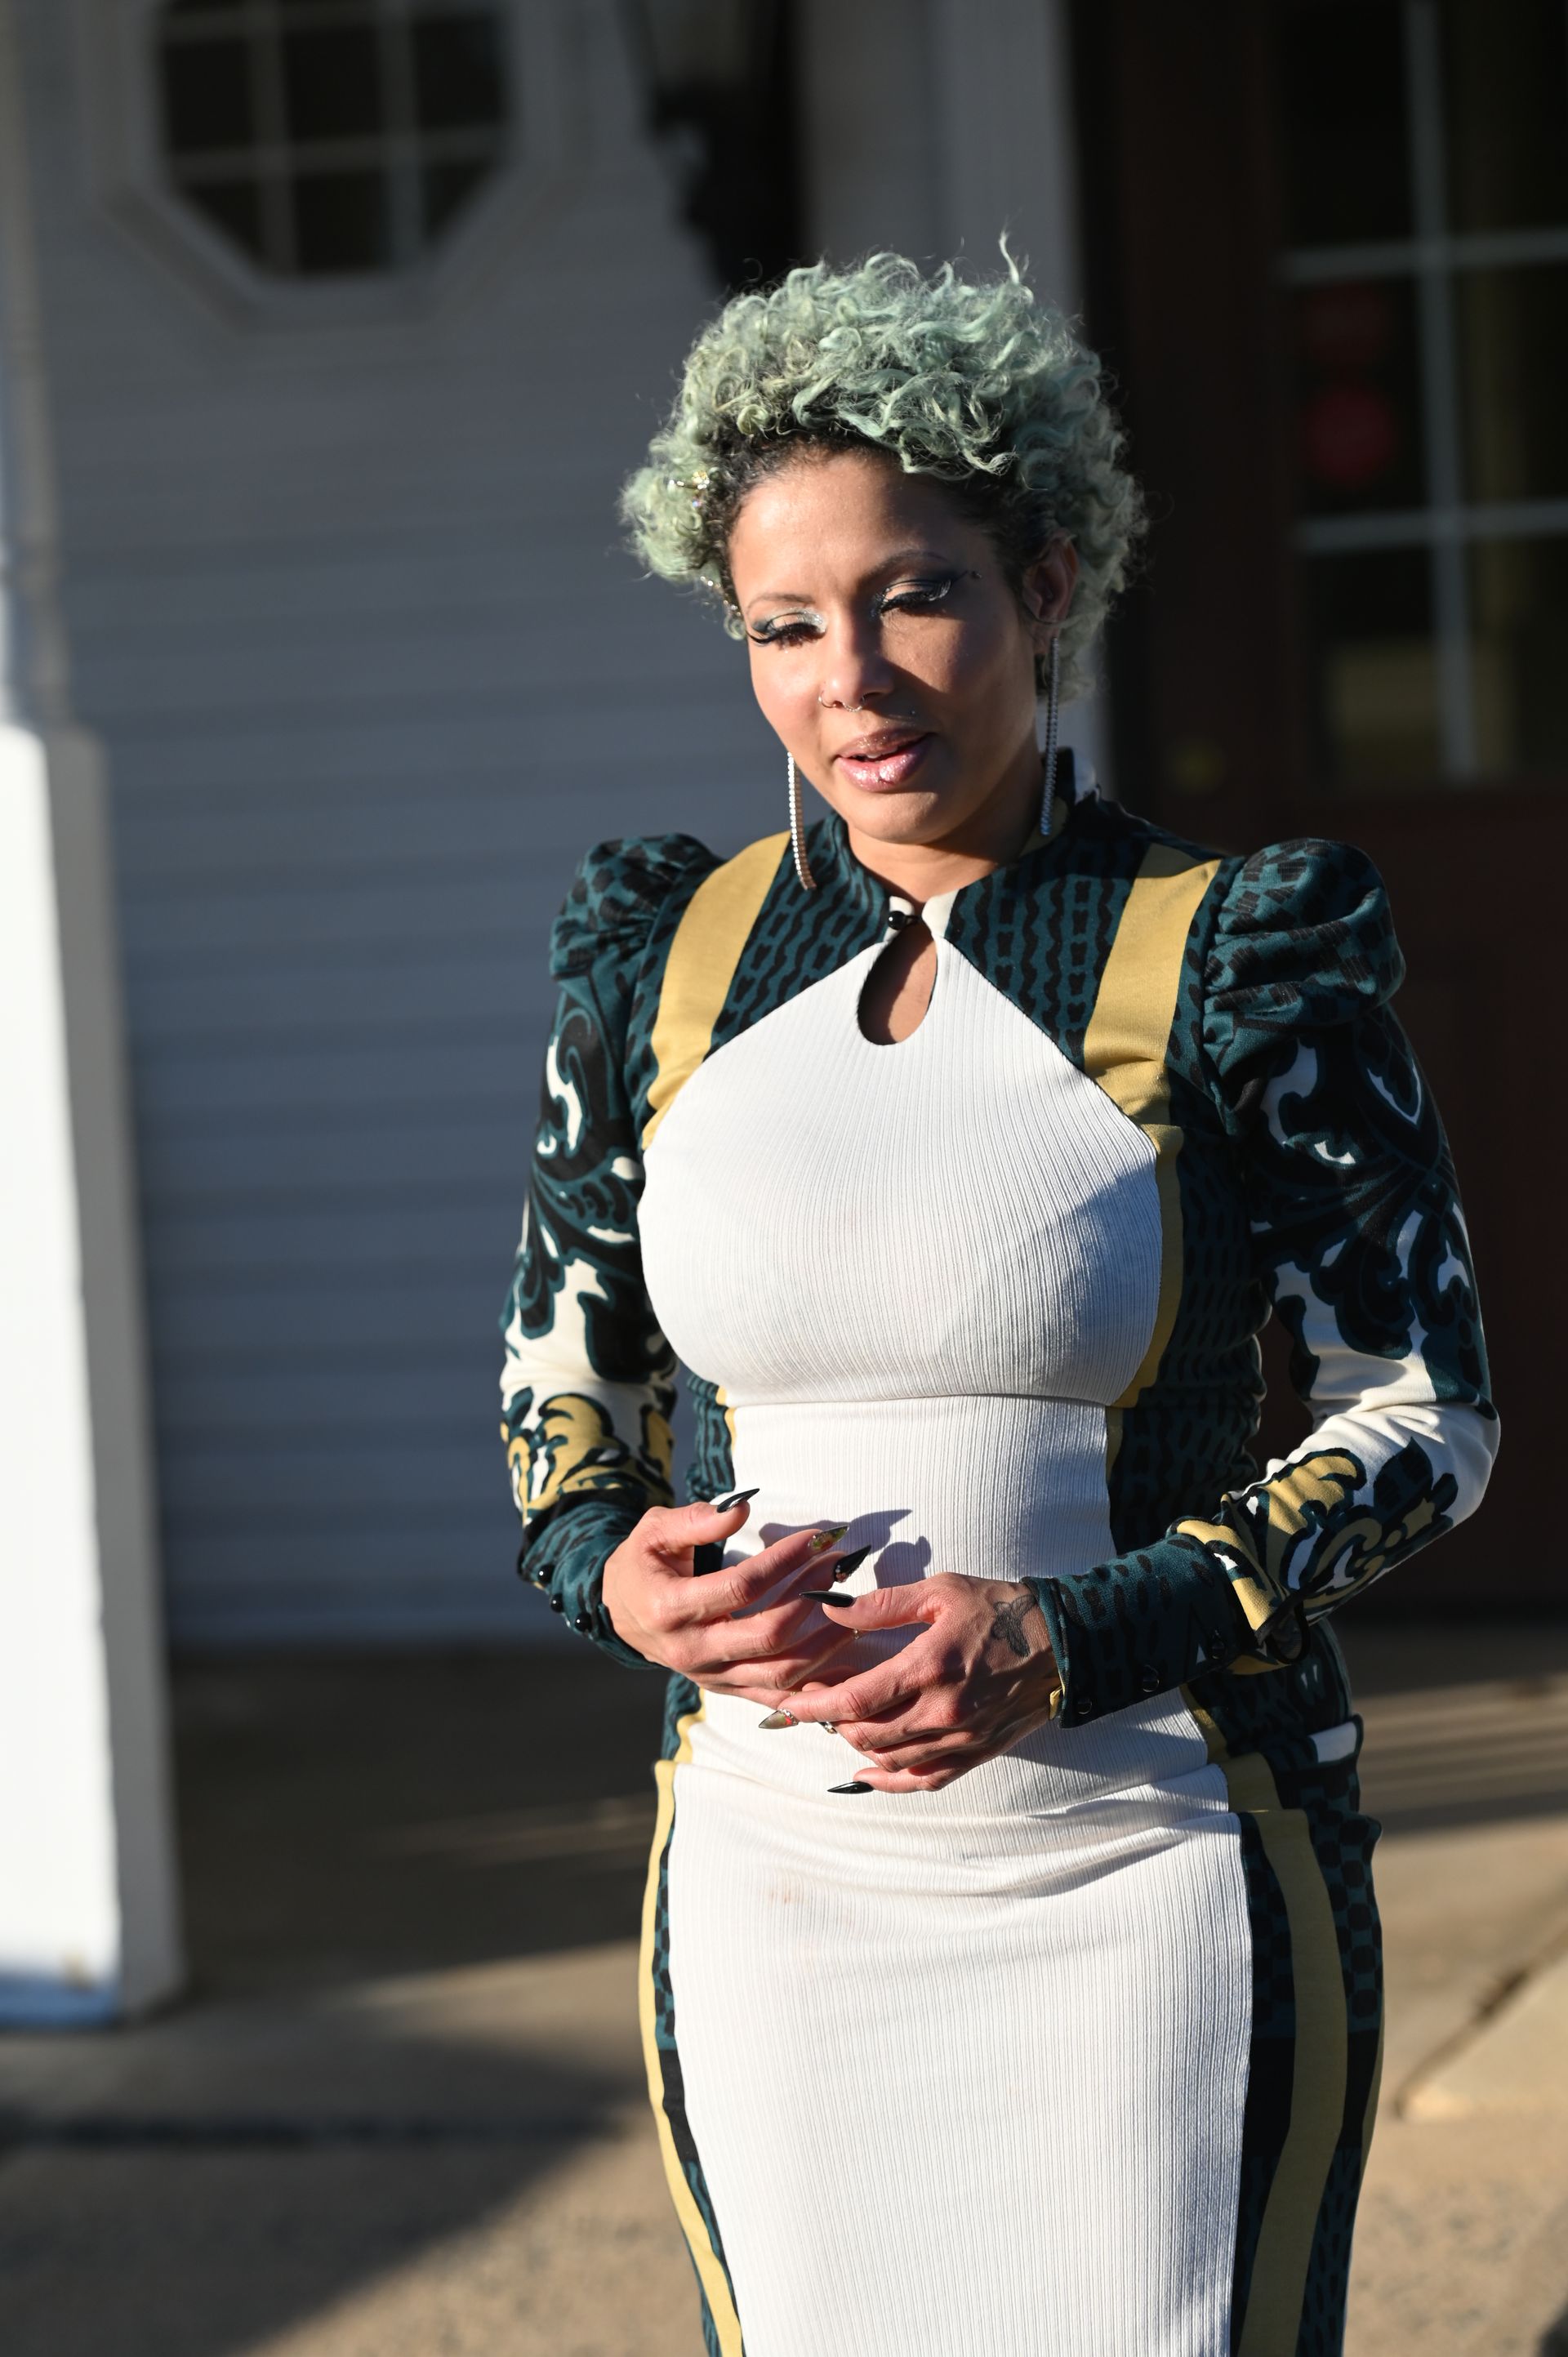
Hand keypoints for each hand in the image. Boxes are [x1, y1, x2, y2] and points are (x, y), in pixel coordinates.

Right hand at [602, 1498, 855, 1697]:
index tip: (817, 1537)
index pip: (740, 1587)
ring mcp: (712, 1677)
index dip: (783, 1560)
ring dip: (825, 1643)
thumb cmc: (643, 1563)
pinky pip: (779, 1698)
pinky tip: (847, 1666)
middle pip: (768, 1635)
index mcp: (670, 1609)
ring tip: (854, 1608)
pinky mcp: (728, 1690)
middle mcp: (692, 1651)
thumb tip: (743, 1507)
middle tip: (840, 1566)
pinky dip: (816, 1688)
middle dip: (812, 1597)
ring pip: (780, 1673)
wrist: (621, 1614)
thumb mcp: (655, 1530)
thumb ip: (696, 1519)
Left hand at [781, 1576, 1059, 1790]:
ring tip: (840, 1722)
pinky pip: (925, 1780)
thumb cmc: (1000, 1608)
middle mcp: (944, 1711)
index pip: (856, 1700)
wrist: (1063, 1641)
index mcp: (930, 1667)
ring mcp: (961, 1737)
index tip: (790, 1700)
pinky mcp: (976, 1752)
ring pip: (890, 1760)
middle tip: (813, 1702)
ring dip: (856, 1745)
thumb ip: (882, 1605)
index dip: (815, 1705)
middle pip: (867, 1735)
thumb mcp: (941, 1591)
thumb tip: (830, 1610)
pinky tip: (865, 1774)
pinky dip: (889, 1782)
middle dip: (830, 1723)